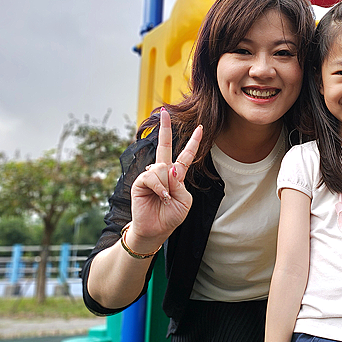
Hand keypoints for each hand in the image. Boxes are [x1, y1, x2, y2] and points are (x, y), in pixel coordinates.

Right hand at [129, 108, 202, 248]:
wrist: (156, 230)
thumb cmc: (171, 216)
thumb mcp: (184, 201)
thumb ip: (179, 184)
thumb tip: (168, 169)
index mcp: (176, 175)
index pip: (186, 156)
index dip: (193, 142)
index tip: (200, 129)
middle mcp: (162, 171)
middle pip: (164, 145)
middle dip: (165, 128)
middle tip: (164, 112)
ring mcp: (150, 175)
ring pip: (162, 168)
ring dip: (167, 185)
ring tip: (165, 198)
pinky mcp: (140, 181)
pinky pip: (152, 177)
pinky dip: (159, 187)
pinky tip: (160, 196)